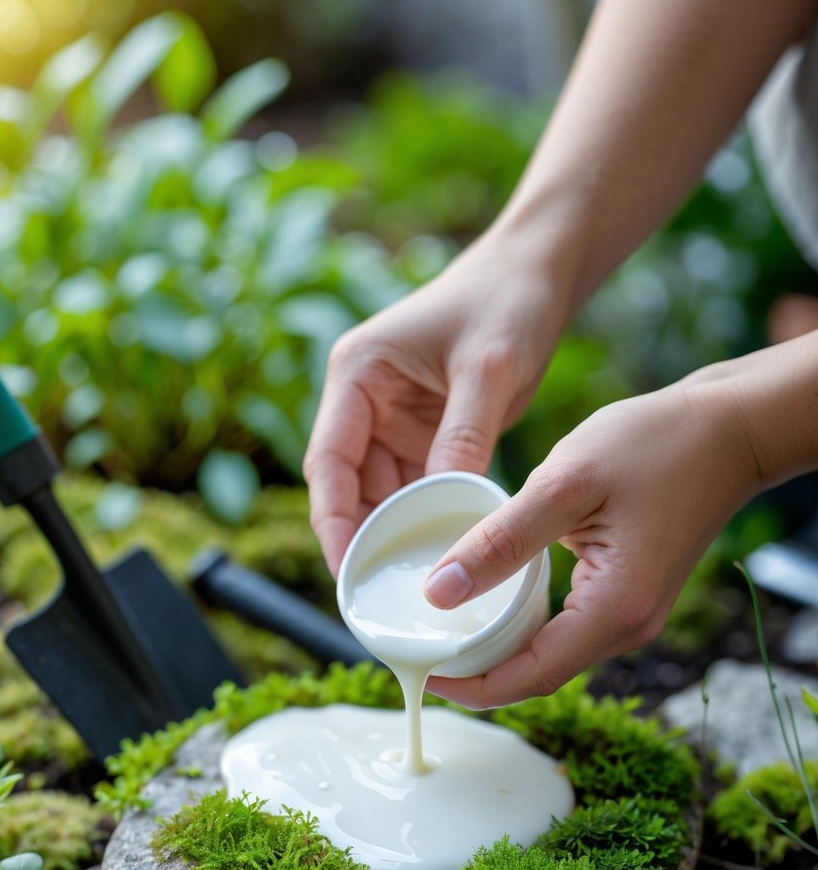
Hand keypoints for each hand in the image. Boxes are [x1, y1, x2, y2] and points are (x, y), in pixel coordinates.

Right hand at [302, 232, 566, 575]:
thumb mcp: (488, 370)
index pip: (328, 462)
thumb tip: (448, 507)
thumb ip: (463, 437)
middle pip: (350, 487)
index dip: (333, 521)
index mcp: (357, 373)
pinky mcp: (425, 433)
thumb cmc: (507, 300)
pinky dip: (428, 518)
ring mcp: (393, 419)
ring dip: (398, 534)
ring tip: (415, 587)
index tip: (347, 571)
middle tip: (381, 598)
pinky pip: (417, 487)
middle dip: (364, 540)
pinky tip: (446, 554)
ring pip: (383, 494)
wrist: (539, 271)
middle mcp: (364, 400)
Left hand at [424, 369, 764, 706]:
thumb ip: (500, 542)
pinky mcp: (629, 594)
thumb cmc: (656, 444)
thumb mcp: (565, 484)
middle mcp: (628, 626)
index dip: (471, 687)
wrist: (729, 429)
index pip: (530, 677)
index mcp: (614, 610)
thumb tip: (438, 594)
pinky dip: (524, 622)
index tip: (423, 673)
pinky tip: (490, 596)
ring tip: (443, 626)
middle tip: (421, 648)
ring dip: (498, 647)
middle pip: (538, 672)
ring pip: (551, 651)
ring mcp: (632, 613)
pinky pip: (567, 626)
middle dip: (478, 671)